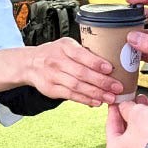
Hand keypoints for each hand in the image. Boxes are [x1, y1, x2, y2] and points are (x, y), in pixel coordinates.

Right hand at [0, 40, 119, 106]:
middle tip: (117, 87)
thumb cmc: (55, 53)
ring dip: (96, 93)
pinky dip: (85, 99)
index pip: (81, 55)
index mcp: (64, 46)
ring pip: (77, 86)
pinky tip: (97, 102)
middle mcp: (57, 60)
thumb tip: (110, 66)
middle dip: (101, 81)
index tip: (110, 69)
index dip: (96, 62)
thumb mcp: (67, 45)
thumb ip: (84, 53)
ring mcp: (53, 76)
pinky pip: (71, 96)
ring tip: (111, 97)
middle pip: (81, 73)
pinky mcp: (51, 89)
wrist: (30, 63)